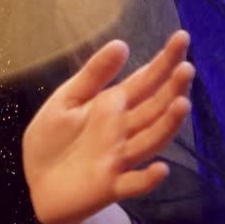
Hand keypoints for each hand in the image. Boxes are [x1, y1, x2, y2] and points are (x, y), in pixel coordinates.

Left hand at [22, 30, 194, 223]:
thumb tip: (122, 43)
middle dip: (171, 88)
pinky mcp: (110, 186)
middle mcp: (123, 130)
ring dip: (167, 125)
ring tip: (182, 104)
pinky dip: (147, 179)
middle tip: (187, 68)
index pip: (145, 80)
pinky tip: (161, 169)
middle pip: (154, 107)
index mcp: (113, 106)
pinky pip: (132, 184)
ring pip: (150, 140)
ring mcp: (120, 158)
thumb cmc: (53, 139)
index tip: (182, 37)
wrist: (38, 183)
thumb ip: (93, 75)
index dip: (163, 61)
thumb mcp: (67, 99)